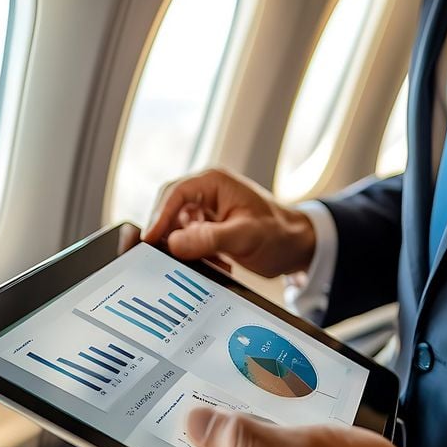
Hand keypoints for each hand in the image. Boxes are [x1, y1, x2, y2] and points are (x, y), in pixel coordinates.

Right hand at [142, 169, 315, 277]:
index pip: (176, 193)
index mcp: (215, 182)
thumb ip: (210, 239)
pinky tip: (215, 264)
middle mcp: (207, 192)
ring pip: (178, 228)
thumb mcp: (245, 236)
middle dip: (168, 234)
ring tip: (206, 261)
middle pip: (170, 209)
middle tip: (164, 256)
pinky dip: (196, 254)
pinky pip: (189, 240)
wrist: (296, 247)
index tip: (150, 240)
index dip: (159, 216)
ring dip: (185, 248)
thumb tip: (174, 243)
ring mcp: (207, 210)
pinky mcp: (209, 227)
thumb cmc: (279, 234)